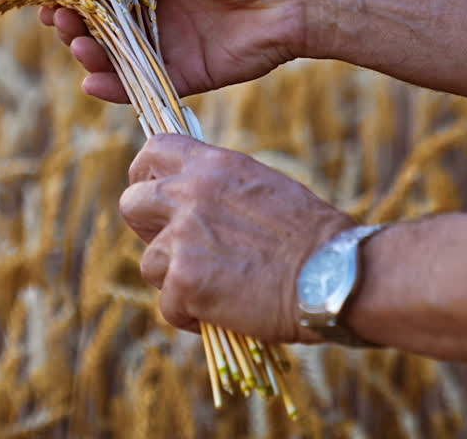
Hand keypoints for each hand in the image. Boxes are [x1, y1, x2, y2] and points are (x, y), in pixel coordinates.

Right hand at [39, 0, 323, 101]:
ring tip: (78, 45)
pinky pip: (144, 85)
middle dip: (75, 23)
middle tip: (60, 20)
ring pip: (117, 56)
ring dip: (90, 53)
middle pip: (102, 24)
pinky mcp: (187, 75)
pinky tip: (93, 81)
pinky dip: (115, 87)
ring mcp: (170, 45)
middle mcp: (157, 12)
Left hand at [121, 134, 353, 343]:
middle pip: (130, 203)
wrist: (336, 274)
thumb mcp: (263, 187)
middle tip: (177, 250)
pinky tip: (223, 314)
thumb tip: (194, 202)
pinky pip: (168, 305)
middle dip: (147, 229)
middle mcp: (190, 194)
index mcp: (213, 166)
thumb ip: (221, 189)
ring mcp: (183, 238)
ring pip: (149, 263)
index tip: (158, 196)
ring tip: (216, 289)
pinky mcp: (184, 282)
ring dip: (175, 280)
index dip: (147, 175)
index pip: (154, 150)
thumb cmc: (314, 237)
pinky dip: (191, 316)